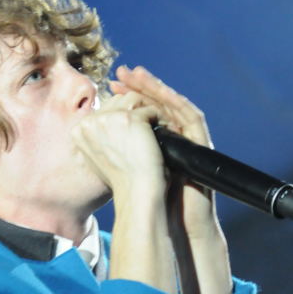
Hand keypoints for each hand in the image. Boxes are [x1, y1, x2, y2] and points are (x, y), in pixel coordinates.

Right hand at [71, 91, 165, 198]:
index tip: (137, 133)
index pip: (105, 109)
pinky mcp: (128, 118)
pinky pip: (150, 109)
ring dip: (149, 113)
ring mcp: (108, 118)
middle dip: (136, 112)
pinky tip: (165, 135)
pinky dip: (160, 121)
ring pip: (134, 100)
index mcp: (78, 130)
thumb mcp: (102, 157)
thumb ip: (101, 136)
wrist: (136, 195)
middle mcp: (89, 122)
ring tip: (159, 130)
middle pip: (118, 100)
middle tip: (150, 130)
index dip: (124, 118)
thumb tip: (112, 117)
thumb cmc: (124, 181)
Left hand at [110, 66, 218, 235]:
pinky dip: (176, 103)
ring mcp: (190, 138)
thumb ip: (116, 153)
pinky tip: (161, 94)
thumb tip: (90, 140)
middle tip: (122, 72)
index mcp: (157, 141)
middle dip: (139, 86)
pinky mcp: (202, 143)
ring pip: (174, 104)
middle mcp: (175, 136)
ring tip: (138, 76)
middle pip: (158, 103)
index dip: (128, 96)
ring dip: (156, 88)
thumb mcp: (128, 172)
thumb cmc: (153, 203)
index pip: (143, 110)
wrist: (176, 221)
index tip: (110, 86)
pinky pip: (191, 116)